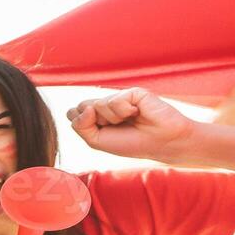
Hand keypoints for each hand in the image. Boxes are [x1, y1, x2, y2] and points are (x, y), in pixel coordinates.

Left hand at [67, 87, 195, 162]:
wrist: (162, 142)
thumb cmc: (130, 143)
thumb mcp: (96, 141)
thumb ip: (81, 126)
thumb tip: (86, 107)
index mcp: (95, 116)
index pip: (73, 113)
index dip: (82, 124)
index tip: (102, 133)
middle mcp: (105, 104)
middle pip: (81, 107)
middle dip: (96, 122)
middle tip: (116, 128)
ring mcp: (118, 97)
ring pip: (97, 105)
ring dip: (112, 119)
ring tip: (130, 121)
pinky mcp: (131, 91)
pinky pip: (115, 101)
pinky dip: (125, 112)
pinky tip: (138, 113)